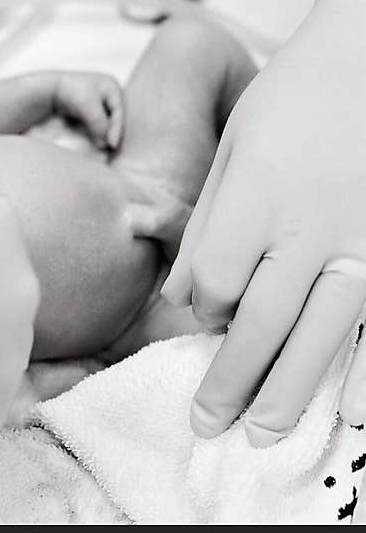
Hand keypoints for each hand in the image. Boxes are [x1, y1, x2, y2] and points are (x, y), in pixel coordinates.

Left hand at [54, 72, 124, 150]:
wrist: (48, 90)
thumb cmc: (71, 93)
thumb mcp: (89, 108)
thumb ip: (100, 125)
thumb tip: (105, 144)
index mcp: (111, 85)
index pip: (119, 111)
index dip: (117, 129)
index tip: (112, 145)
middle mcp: (106, 92)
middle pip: (113, 117)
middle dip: (111, 132)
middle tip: (110, 149)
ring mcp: (96, 101)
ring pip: (105, 121)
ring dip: (103, 134)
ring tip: (102, 148)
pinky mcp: (86, 109)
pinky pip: (95, 123)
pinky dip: (95, 132)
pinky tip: (94, 142)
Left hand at [162, 0, 365, 445]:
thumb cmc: (295, 96)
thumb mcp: (233, 147)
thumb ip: (208, 223)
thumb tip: (184, 296)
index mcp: (256, 199)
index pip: (216, 284)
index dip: (205, 310)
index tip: (206, 316)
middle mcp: (309, 227)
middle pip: (260, 325)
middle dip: (230, 382)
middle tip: (208, 425)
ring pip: (322, 336)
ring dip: (290, 393)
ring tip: (263, 436)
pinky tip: (350, 412)